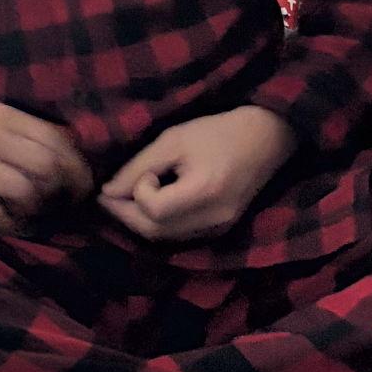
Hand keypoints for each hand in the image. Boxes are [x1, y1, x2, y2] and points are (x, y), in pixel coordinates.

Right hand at [0, 101, 92, 227]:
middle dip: (65, 190)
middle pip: (46, 165)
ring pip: (26, 191)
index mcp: (2, 115)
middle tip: (66, 204)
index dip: (77, 166)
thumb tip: (66, 151)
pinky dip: (13, 224)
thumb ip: (21, 129)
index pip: (55, 139)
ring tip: (38, 214)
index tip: (82, 185)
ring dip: (39, 208)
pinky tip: (15, 225)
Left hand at [98, 106, 298, 243]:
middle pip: (156, 232)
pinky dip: (158, 224)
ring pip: (165, 239)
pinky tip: (148, 205)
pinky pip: (179, 236)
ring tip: (123, 198)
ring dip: (139, 221)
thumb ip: (139, 166)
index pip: (155, 210)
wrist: (264, 139)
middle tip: (106, 194)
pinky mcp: (220, 230)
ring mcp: (219, 229)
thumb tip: (107, 191)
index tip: (141, 171)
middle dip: (125, 214)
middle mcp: (214, 219)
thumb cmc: (217, 132)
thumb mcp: (174, 139)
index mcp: (205, 193)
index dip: (136, 192)